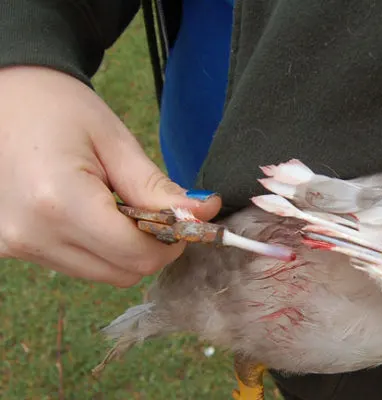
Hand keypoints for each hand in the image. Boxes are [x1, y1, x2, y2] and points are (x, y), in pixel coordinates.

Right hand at [0, 66, 220, 286]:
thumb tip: (205, 213)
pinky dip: (100, 249)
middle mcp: (32, 234)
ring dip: (125, 250)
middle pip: (122, 273)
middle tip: (157, 210)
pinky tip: (96, 214)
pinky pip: (78, 265)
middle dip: (152, 248)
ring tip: (120, 206)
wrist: (3, 97)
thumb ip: (158, 187)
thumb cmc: (58, 107)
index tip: (184, 219)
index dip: (172, 242)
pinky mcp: (11, 247)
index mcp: (59, 202)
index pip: (137, 255)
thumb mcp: (115, 141)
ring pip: (102, 274)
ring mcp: (16, 246)